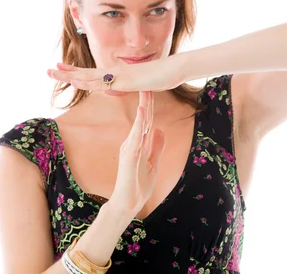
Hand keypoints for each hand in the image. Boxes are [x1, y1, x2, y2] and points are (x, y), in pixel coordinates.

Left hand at [47, 57, 182, 95]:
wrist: (175, 69)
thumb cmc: (162, 76)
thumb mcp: (140, 84)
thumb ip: (126, 87)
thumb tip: (115, 90)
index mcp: (118, 73)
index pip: (93, 73)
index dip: (76, 72)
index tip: (62, 69)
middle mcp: (116, 72)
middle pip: (86, 73)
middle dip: (67, 72)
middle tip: (49, 69)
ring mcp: (120, 75)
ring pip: (91, 76)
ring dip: (71, 75)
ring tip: (54, 73)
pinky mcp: (126, 80)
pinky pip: (104, 82)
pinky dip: (89, 82)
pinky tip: (77, 82)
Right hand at [108, 91, 165, 218]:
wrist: (127, 204)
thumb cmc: (137, 185)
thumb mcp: (152, 163)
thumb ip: (156, 147)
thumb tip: (160, 130)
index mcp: (138, 143)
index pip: (146, 121)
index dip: (150, 105)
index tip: (153, 90)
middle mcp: (132, 142)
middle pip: (142, 118)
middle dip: (147, 100)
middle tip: (149, 82)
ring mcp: (130, 148)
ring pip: (139, 123)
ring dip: (143, 106)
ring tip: (146, 91)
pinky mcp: (129, 156)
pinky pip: (135, 136)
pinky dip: (139, 123)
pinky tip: (142, 111)